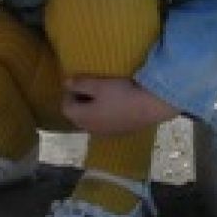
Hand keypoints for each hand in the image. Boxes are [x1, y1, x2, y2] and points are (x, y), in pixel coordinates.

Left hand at [61, 76, 178, 135]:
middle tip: (89, 88)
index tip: (78, 83)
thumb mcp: (98, 85)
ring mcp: (106, 133)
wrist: (150, 107)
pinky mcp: (119, 133)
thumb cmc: (121, 94)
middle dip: (79, 102)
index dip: (69, 94)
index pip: (66, 107)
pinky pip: (104, 124)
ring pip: (91, 121)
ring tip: (102, 95)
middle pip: (77, 116)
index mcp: (82, 117)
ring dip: (92, 109)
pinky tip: (115, 104)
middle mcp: (91, 129)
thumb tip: (66, 83)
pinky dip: (104, 115)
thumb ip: (80, 84)